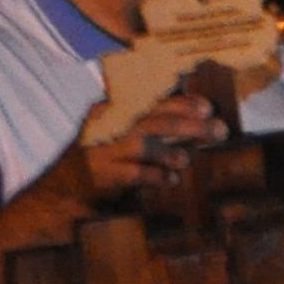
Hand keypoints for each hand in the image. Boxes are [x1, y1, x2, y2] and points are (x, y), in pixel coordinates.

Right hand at [75, 90, 225, 202]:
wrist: (65, 182)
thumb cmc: (105, 153)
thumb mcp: (123, 129)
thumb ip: (155, 120)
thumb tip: (200, 116)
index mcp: (119, 109)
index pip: (155, 101)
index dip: (182, 102)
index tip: (207, 107)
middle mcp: (113, 125)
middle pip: (155, 121)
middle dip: (190, 126)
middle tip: (218, 131)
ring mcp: (106, 149)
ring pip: (142, 146)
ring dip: (168, 152)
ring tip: (186, 159)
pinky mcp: (103, 174)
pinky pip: (132, 173)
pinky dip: (153, 176)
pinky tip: (169, 180)